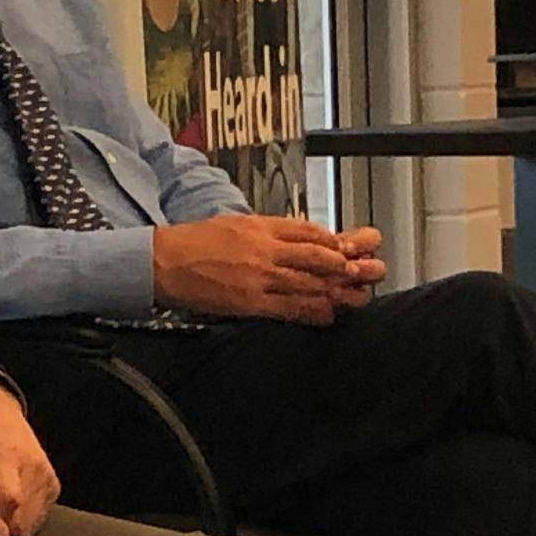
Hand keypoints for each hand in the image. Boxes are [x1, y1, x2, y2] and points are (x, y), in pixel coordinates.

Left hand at [0, 379, 58, 535]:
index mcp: (6, 454)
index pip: (6, 501)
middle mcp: (33, 467)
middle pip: (19, 523)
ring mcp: (46, 478)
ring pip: (29, 528)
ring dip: (7, 531)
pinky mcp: (53, 487)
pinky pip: (38, 521)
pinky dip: (19, 523)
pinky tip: (1, 515)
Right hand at [151, 213, 375, 323]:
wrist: (164, 262)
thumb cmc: (195, 242)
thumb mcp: (235, 223)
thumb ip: (268, 230)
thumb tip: (297, 238)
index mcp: (262, 226)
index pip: (311, 232)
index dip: (337, 243)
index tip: (352, 249)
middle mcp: (266, 249)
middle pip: (320, 257)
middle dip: (350, 266)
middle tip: (371, 271)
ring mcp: (260, 277)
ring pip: (311, 284)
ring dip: (339, 290)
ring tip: (359, 295)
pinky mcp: (251, 302)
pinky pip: (291, 308)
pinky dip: (314, 311)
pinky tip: (328, 313)